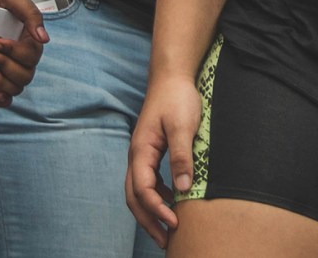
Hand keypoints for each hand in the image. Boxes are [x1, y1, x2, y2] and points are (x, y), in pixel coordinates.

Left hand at [0, 0, 47, 106]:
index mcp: (27, 36)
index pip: (33, 54)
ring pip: (17, 85)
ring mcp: (5, 65)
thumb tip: (44, 39)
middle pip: (26, 73)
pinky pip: (5, 94)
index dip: (15, 53)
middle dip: (6, 67)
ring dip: (2, 81)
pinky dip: (4, 97)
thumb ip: (30, 14)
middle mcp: (19, 53)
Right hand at [126, 73, 203, 247]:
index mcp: (141, 150)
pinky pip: (148, 181)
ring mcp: (141, 154)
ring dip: (151, 212)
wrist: (172, 76)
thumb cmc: (177, 98)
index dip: (157, 210)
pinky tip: (172, 202)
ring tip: (168, 230)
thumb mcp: (183, 126)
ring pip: (138, 192)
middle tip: (166, 241)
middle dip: (148, 221)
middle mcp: (136, 156)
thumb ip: (182, 157)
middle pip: (134, 197)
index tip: (175, 223)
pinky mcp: (150, 152)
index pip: (142, 189)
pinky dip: (157, 197)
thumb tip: (183, 189)